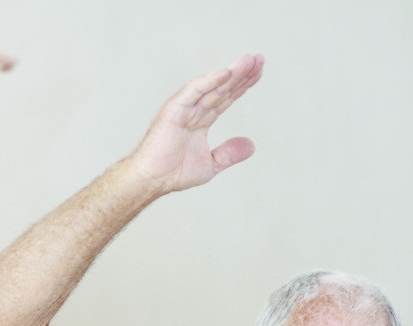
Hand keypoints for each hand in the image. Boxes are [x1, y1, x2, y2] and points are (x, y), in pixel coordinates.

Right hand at [126, 55, 262, 195]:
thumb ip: (229, 153)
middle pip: (222, 88)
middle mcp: (193, 111)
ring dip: (230, 73)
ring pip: (211, 87)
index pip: (226, 97)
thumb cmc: (174, 173)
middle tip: (259, 58)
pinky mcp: (173, 109)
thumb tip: (251, 145)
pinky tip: (225, 73)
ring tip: (249, 61)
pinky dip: (209, 82)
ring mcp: (184, 108)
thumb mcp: (211, 164)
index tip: (259, 72)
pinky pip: (193, 91)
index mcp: (201, 120)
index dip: (242, 85)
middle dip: (241, 74)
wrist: (153, 180)